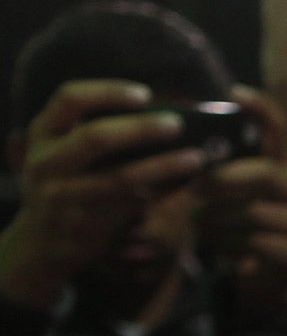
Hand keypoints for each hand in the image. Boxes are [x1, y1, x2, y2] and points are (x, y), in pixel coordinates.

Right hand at [0, 81, 206, 311]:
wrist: (40, 243)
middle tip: (178, 124)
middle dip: (140, 129)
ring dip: (163, 167)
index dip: (107, 92)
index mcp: (42, 134)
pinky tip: (185, 186)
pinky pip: (130, 207)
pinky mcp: (83, 225)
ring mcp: (62, 196)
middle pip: (96, 137)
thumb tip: (161, 120)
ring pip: (119, 178)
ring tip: (197, 158)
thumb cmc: (65, 187)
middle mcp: (46, 162)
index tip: (144, 94)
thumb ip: (94, 135)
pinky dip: (161, 195)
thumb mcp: (63, 155)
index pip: (69, 98)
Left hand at [193, 87, 286, 325]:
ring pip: (255, 213)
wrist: (259, 280)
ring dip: (218, 220)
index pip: (279, 131)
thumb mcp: (224, 198)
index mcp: (279, 169)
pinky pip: (258, 242)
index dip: (261, 109)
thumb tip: (175, 145)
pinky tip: (216, 247)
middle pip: (266, 172)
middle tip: (195, 189)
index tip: (234, 93)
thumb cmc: (234, 230)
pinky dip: (228, 244)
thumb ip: (212, 173)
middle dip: (226, 180)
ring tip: (197, 225)